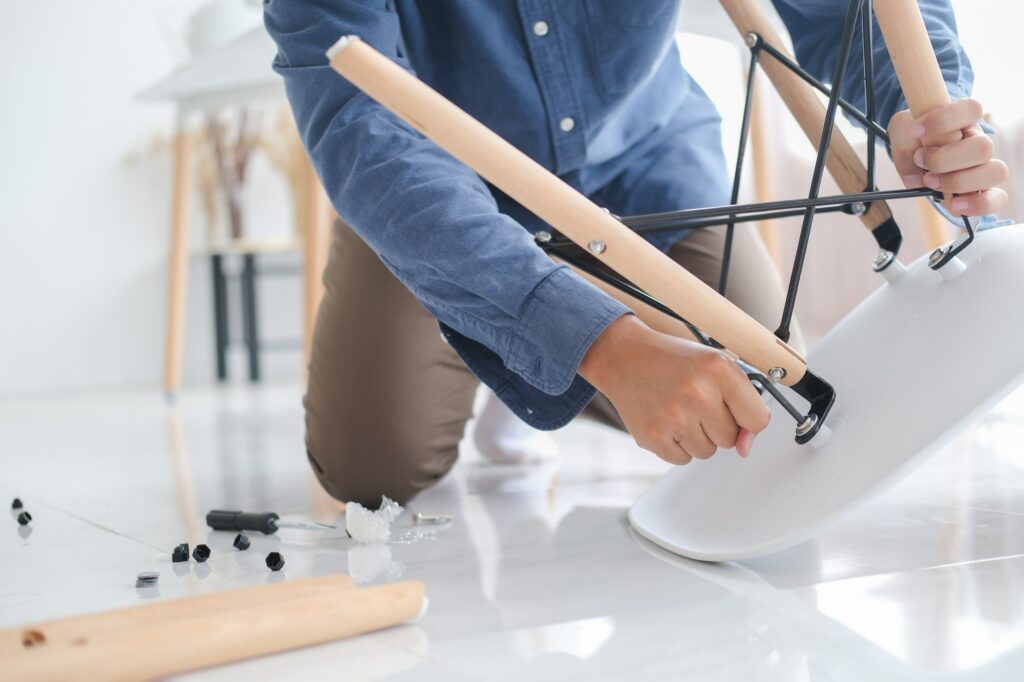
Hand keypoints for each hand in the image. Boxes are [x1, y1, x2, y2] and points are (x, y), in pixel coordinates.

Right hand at [579, 315, 770, 464]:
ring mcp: (673, 417)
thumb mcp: (715, 366)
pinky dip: (676, 444)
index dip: (747, 420)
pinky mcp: (653, 436)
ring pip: (707, 452)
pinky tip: (665, 419)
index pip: (758, 419)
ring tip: (678, 409)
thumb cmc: (672, 360)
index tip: (734, 411)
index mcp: (719, 369)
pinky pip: (683, 459)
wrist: (624, 357)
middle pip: (730, 440)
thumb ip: (742, 404)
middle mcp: (697, 392)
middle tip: (695, 402)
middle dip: (716, 425)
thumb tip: (746, 448)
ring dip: (696, 436)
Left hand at [889, 99, 1007, 215]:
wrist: (916, 155)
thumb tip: (916, 176)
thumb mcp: (901, 134)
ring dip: (958, 181)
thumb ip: (904, 148)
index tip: (915, 130)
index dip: (943, 119)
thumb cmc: (913, 139)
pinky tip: (955, 204)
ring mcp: (983, 167)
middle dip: (944, 159)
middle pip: (983, 147)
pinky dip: (977, 204)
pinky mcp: (982, 190)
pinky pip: (996, 199)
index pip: (971, 109)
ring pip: (994, 172)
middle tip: (920, 160)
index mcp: (964, 121)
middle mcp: (978, 142)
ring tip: (929, 181)